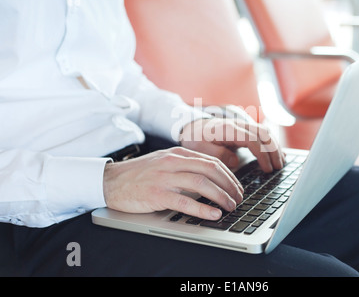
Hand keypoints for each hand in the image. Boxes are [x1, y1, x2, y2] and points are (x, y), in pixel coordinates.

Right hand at [103, 147, 243, 219]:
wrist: (110, 180)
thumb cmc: (139, 173)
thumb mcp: (164, 162)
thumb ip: (185, 166)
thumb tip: (211, 178)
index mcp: (178, 154)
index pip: (212, 162)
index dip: (229, 176)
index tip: (237, 188)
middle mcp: (173, 162)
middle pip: (211, 170)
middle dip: (230, 185)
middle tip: (238, 198)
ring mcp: (165, 177)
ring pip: (202, 183)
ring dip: (221, 196)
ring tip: (231, 206)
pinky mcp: (157, 194)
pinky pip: (185, 201)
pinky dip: (203, 209)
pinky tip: (214, 214)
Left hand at [179, 118, 284, 171]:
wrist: (192, 127)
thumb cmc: (195, 139)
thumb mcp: (200, 149)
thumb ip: (217, 155)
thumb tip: (235, 161)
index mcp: (227, 129)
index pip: (252, 139)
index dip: (262, 154)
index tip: (266, 169)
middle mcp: (238, 125)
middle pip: (263, 134)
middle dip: (273, 151)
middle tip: (277, 168)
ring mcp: (242, 126)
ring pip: (265, 132)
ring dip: (275, 147)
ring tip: (280, 163)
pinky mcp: (244, 130)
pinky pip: (263, 133)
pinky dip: (272, 143)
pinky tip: (277, 154)